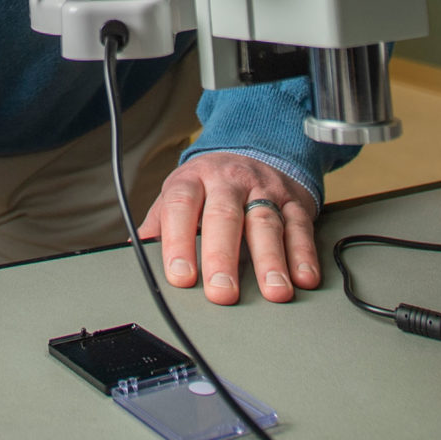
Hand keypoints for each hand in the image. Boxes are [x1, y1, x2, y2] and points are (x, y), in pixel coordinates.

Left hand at [138, 152, 319, 305]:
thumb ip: (160, 221)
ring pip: (267, 223)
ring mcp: (264, 189)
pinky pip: (300, 226)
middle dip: (223, 257)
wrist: (257, 146)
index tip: (180, 276)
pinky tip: (303, 278)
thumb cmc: (213, 183)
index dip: (178, 241)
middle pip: (225, 217)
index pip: (182, 207)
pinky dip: (303, 254)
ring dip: (271, 260)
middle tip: (222, 293)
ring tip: (273, 292)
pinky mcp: (294, 200)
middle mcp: (230, 181)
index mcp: (194, 179)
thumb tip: (136, 251)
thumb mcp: (182, 190)